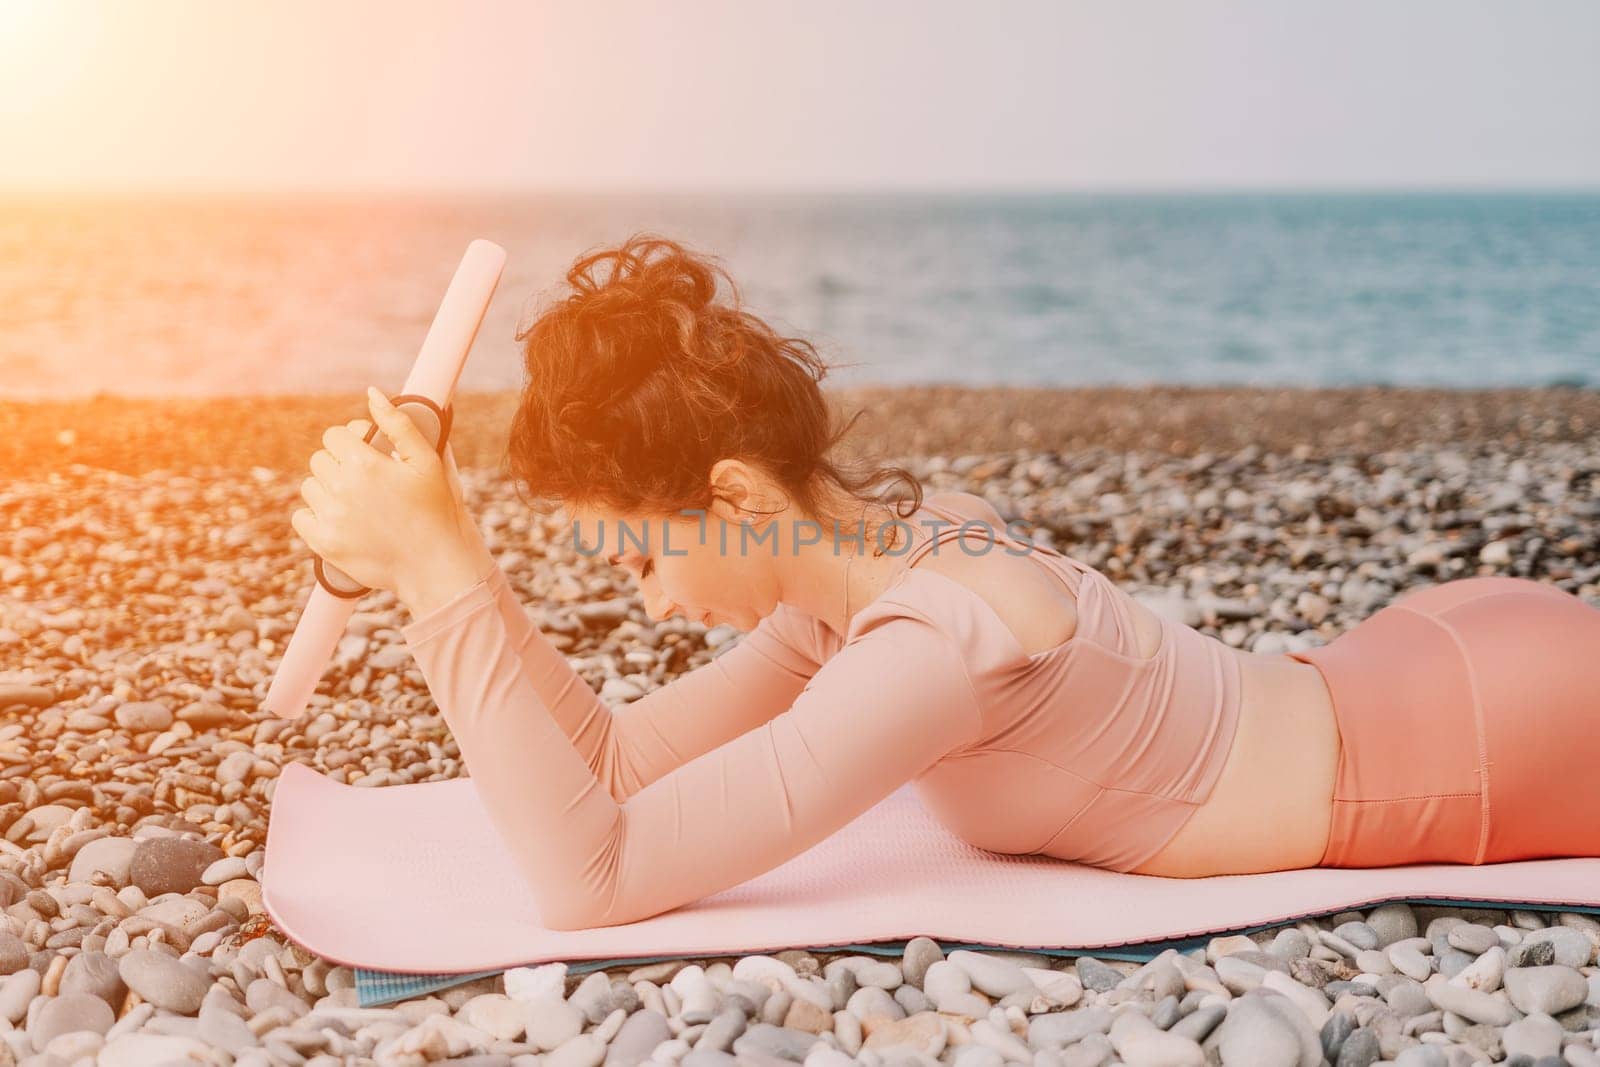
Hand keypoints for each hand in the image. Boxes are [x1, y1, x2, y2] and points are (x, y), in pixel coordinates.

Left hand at [291, 387, 476, 595]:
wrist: (435, 564)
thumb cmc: (436, 510)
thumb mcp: (427, 461)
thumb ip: (398, 424)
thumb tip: (371, 393)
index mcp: (365, 463)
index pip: (334, 435)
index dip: (351, 441)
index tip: (367, 454)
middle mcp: (342, 488)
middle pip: (320, 459)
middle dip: (339, 464)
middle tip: (365, 480)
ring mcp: (330, 517)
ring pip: (310, 487)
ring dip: (327, 489)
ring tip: (355, 501)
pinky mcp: (323, 543)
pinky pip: (301, 518)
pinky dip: (315, 516)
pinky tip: (339, 519)